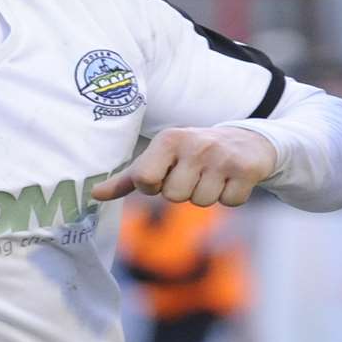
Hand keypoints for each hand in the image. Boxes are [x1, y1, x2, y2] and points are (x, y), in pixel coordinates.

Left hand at [92, 127, 278, 207]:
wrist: (246, 141)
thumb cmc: (193, 153)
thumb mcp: (161, 157)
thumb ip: (128, 178)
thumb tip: (95, 195)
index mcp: (169, 139)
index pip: (145, 181)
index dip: (154, 186)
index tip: (167, 173)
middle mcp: (195, 144)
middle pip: (174, 196)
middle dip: (184, 191)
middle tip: (195, 174)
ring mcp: (222, 157)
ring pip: (202, 202)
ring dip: (208, 194)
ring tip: (213, 175)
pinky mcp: (246, 169)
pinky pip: (230, 202)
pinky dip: (231, 196)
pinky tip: (232, 179)